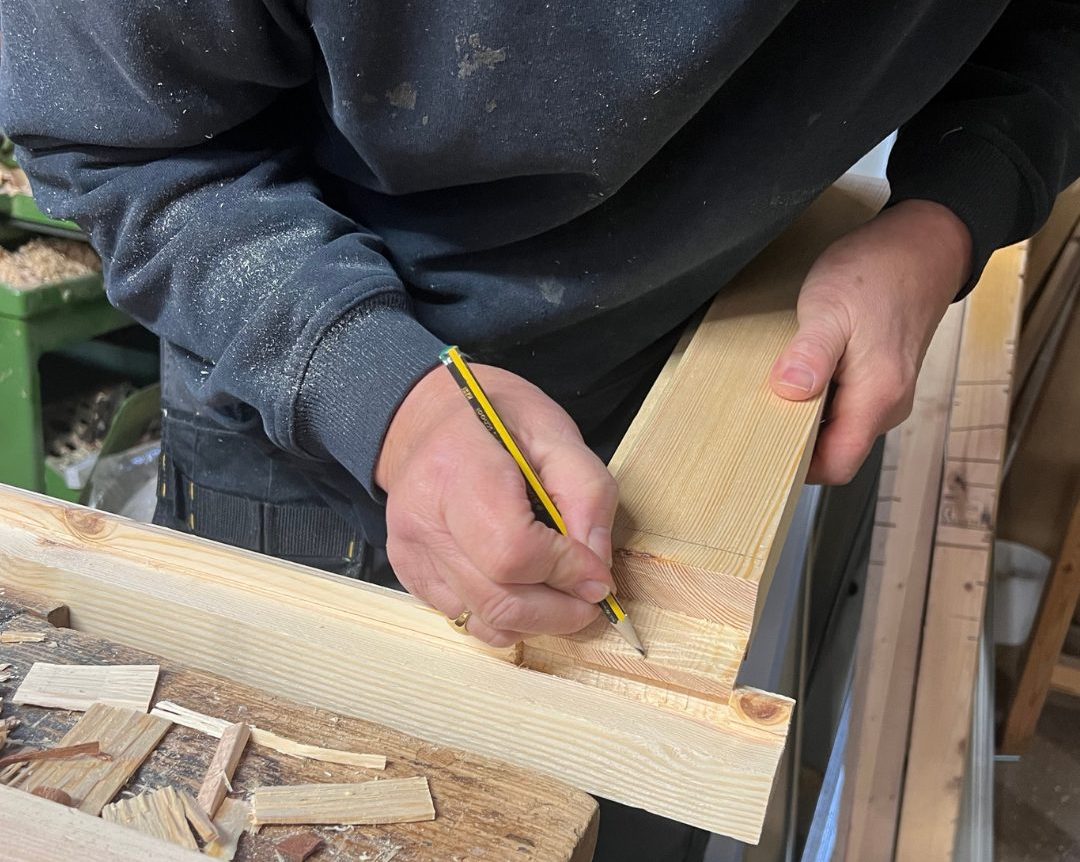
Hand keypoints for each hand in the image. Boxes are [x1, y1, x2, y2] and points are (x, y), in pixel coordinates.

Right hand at [375, 363, 616, 646]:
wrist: (429, 419)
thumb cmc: (495, 419)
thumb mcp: (556, 435)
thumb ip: (588, 495)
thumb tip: (595, 566)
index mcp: (459, 468)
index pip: (513, 550)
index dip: (565, 571)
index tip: (597, 573)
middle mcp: (423, 516)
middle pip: (497, 596)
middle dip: (558, 610)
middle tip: (590, 598)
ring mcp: (411, 550)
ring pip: (483, 618)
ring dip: (536, 621)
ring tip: (562, 596)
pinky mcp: (409, 572)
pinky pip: (466, 619)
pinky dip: (506, 618)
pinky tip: (525, 590)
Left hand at [769, 199, 971, 483]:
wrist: (923, 244)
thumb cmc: (879, 271)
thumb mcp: (831, 307)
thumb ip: (811, 354)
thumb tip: (789, 391)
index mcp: (878, 396)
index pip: (839, 465)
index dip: (799, 469)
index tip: (762, 451)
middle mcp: (888, 404)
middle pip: (836, 451)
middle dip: (795, 443)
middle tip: (758, 418)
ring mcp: (886, 393)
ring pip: (839, 429)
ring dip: (806, 418)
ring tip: (775, 393)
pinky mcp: (881, 380)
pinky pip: (844, 407)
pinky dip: (818, 399)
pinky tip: (799, 375)